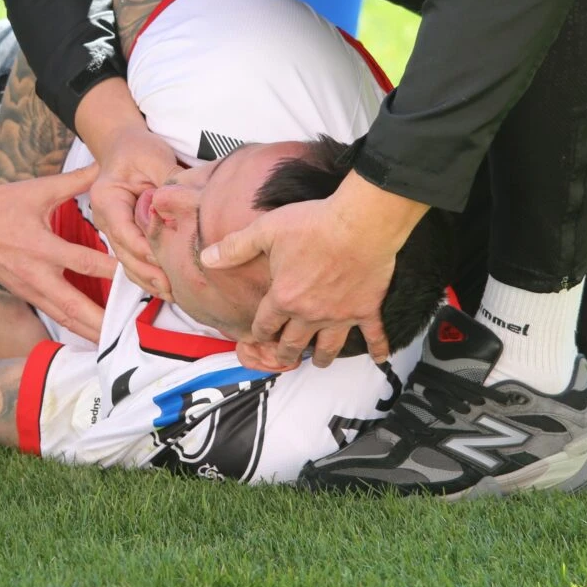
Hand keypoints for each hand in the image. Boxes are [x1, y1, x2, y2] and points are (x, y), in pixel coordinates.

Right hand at [0, 163, 118, 342]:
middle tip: (129, 329)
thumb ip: (75, 180)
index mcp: (43, 248)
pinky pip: (55, 315)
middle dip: (102, 320)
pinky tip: (91, 335)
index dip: (114, 269)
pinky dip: (74, 326)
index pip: (85, 262)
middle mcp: (38, 275)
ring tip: (116, 341)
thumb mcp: (37, 190)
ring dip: (90, 331)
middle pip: (75, 306)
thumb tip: (103, 165)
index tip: (138, 274)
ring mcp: (31, 290)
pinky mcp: (27, 296)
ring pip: (65, 318)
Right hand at [88, 124, 179, 297]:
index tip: (167, 261)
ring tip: (172, 294)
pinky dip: (148, 275)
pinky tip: (166, 288)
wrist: (124, 147)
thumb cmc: (137, 150)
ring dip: (149, 280)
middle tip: (173, 287)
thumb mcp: (154, 158)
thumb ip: (169, 180)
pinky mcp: (124, 236)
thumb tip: (189, 202)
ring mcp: (112, 230)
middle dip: (148, 273)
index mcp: (106, 199)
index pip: (124, 231)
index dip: (145, 250)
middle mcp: (105, 218)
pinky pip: (134, 260)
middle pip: (125, 253)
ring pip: (128, 262)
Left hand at [203, 174, 427, 368]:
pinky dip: (378, 350)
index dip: (259, 332)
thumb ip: (234, 247)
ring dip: (320, 358)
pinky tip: (380, 359)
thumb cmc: (312, 223)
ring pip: (328, 347)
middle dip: (285, 352)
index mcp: (283, 298)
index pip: (265, 324)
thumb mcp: (265, 230)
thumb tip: (206, 257)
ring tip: (317, 363)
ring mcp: (340, 315)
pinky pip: (374, 336)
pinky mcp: (367, 310)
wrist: (360, 223)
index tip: (259, 335)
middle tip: (285, 356)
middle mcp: (309, 314)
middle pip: (293, 343)